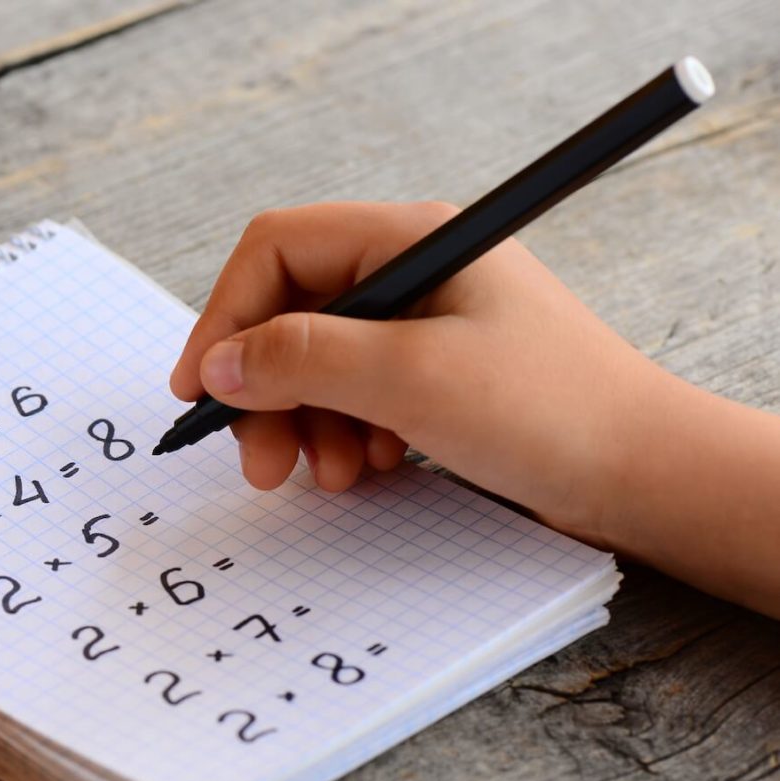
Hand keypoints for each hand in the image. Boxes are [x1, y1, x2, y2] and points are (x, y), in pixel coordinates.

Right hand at [170, 202, 671, 543]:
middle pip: (291, 315)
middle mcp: (411, 273)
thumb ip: (303, 360)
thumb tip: (219, 365)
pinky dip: (345, 435)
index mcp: (408, 239)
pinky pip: (357, 397)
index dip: (225, 316)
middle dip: (267, 391)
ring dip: (307, 423)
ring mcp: (423, 326)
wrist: (645, 476)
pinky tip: (370, 469)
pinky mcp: (436, 377)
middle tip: (261, 463)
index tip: (199, 389)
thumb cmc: (550, 410)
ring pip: (319, 364)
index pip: (277, 251)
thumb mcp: (410, 378)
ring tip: (332, 476)